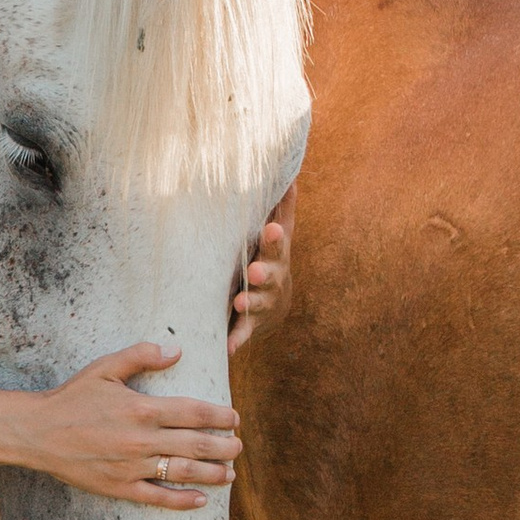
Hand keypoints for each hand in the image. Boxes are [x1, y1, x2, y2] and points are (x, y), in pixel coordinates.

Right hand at [22, 342, 241, 509]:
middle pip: (197, 445)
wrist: (38, 432)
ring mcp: (133, 466)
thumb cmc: (72, 398)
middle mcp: (143, 439)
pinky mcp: (121, 487)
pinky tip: (201, 499)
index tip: (234, 419)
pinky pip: (158, 496)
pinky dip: (183, 500)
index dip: (221, 417)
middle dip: (225, 447)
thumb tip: (176, 350)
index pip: (195, 413)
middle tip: (238, 446)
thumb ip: (141, 355)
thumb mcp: (104, 368)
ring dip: (213, 474)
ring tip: (230, 473)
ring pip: (184, 472)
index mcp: (143, 408)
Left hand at [228, 190, 295, 353]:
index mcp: (275, 255)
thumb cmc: (270, 259)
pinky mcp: (251, 324)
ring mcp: (263, 303)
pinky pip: (244, 333)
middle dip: (263, 272)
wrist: (276, 304)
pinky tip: (229, 347)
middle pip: (270, 275)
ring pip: (257, 303)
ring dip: (250, 302)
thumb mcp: (277, 233)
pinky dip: (237, 340)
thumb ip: (281, 207)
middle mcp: (272, 279)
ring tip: (239, 301)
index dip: (274, 237)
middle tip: (254, 270)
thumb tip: (290, 172)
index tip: (270, 228)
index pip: (277, 244)